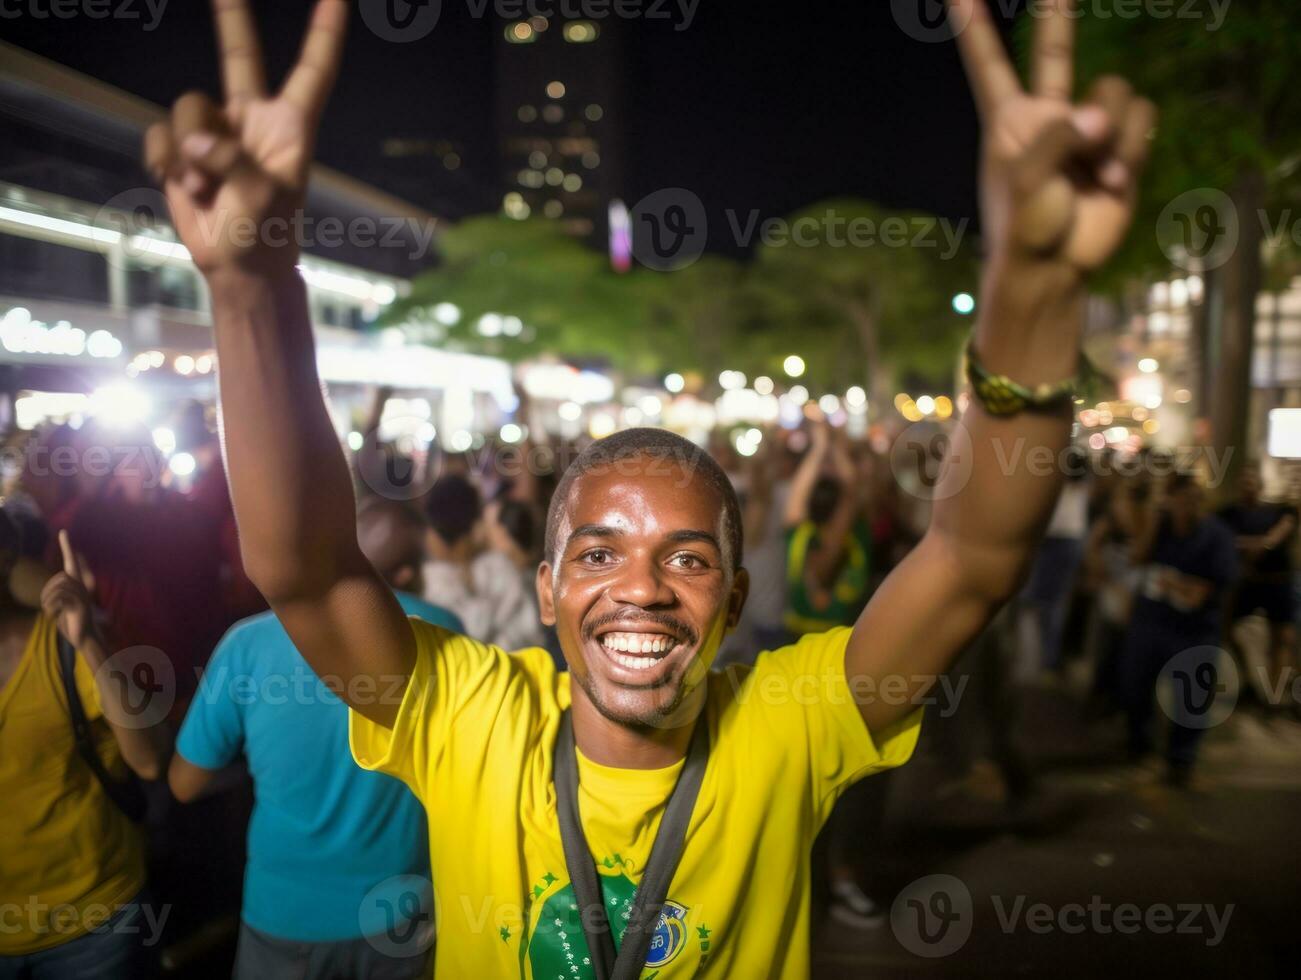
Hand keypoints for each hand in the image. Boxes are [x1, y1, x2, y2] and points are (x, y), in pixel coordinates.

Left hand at [41, 530, 98, 649]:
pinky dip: (52, 607)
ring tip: (48, 612)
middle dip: (47, 592)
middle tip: (45, 606)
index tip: (63, 532)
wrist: (83, 637)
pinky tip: (52, 615)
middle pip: (60, 578)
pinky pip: (62, 596)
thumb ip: (57, 595)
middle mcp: (81, 587)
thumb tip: (50, 591)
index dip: (67, 547)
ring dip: (48, 600)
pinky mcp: (81, 604)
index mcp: (76, 585)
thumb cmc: (70, 622)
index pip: (71, 562)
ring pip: (60, 586)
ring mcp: (83, 595)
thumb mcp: (61, 607)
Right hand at [144, 0, 347, 274]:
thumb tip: (194, 139)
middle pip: (240, 56)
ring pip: (187, 106)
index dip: (324, 33)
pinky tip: (181, 186)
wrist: (237, 267)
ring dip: (188, 151)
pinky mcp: (183, 149)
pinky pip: (161, 134)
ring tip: (205, 188)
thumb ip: (232, 161)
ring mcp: (216, 132)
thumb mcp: (262, 198)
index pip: (313, 71)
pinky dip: (165, 160)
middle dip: (232, 17)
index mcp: (290, 126)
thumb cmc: (266, 234)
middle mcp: (253, 120)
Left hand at [950, 0, 1155, 275]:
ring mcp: (1085, 131)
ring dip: (1112, 131)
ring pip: (1114, 91)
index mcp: (1009, 120)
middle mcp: (1047, 116)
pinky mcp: (1120, 148)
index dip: (974, 28)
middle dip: (1056, 14)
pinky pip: (1141, 118)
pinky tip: (1112, 182)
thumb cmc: (1026, 225)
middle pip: (1054, 53)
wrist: (1055, 268)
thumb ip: (1060, 134)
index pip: (989, 64)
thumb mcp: (1029, 178)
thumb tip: (1101, 116)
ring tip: (1096, 174)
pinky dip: (1131, 148)